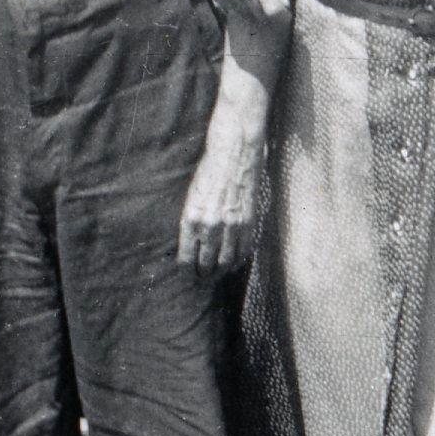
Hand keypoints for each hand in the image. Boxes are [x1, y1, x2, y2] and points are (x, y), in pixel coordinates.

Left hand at [176, 114, 261, 275]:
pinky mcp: (248, 221)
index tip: (188, 277)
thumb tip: (192, 246)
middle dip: (202, 276)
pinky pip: (243, 250)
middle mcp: (210, 225)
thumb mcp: (191, 197)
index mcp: (190, 218)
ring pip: (225, 261)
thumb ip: (192, 222)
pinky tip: (234, 264)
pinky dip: (238, 261)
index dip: (187, 272)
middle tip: (202, 282)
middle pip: (205, 263)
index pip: (186, 258)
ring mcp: (231, 225)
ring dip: (220, 272)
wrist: (233, 153)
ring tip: (217, 276)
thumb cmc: (209, 172)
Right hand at [199, 0, 292, 18]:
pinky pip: (234, 11)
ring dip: (255, 12)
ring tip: (259, 1)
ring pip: (247, 15)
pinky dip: (242, 8)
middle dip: (269, 16)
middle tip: (274, 10)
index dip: (281, 18)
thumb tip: (286, 6)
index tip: (286, 17)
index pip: (273, 9)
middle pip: (261, 15)